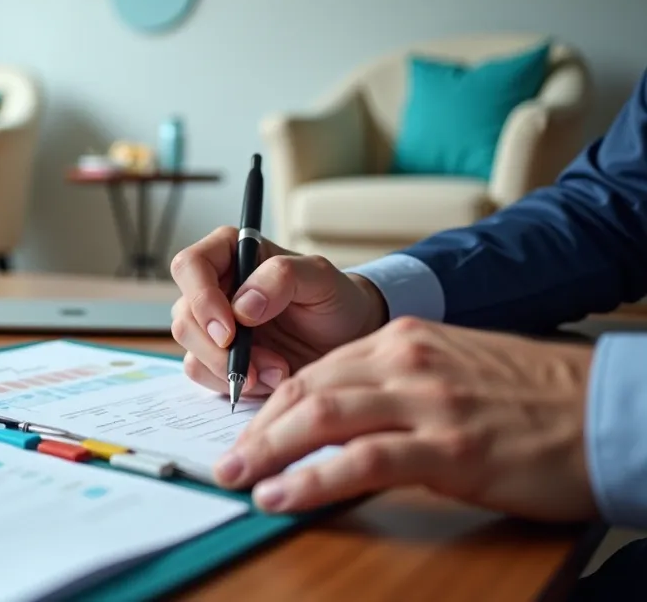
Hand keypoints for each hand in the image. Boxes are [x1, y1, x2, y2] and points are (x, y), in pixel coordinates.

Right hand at [170, 226, 387, 397]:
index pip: (189, 266)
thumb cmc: (334, 300)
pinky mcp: (217, 356)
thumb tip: (241, 306)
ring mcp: (212, 324)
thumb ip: (282, 277)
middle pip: (184, 316)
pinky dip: (234, 384)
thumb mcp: (321, 278)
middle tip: (257, 366)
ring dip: (231, 369)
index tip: (229, 331)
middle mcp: (214, 286)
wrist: (346, 341)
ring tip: (276, 370)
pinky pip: (203, 374)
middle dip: (217, 349)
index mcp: (230, 252)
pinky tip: (268, 379)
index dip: (201, 299)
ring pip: (189, 349)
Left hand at [214, 318, 596, 522]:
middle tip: (225, 458)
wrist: (611, 411)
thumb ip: (401, 383)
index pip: (318, 370)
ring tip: (235, 476)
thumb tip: (347, 418)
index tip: (246, 432)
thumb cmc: (536, 400)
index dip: (271, 404)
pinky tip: (280, 494)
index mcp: (406, 340)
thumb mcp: (457, 370)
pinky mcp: (448, 448)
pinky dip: (309, 478)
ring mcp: (426, 403)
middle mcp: (407, 362)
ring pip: (319, 416)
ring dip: (266, 449)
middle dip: (256, 427)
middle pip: (306, 389)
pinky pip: (359, 461)